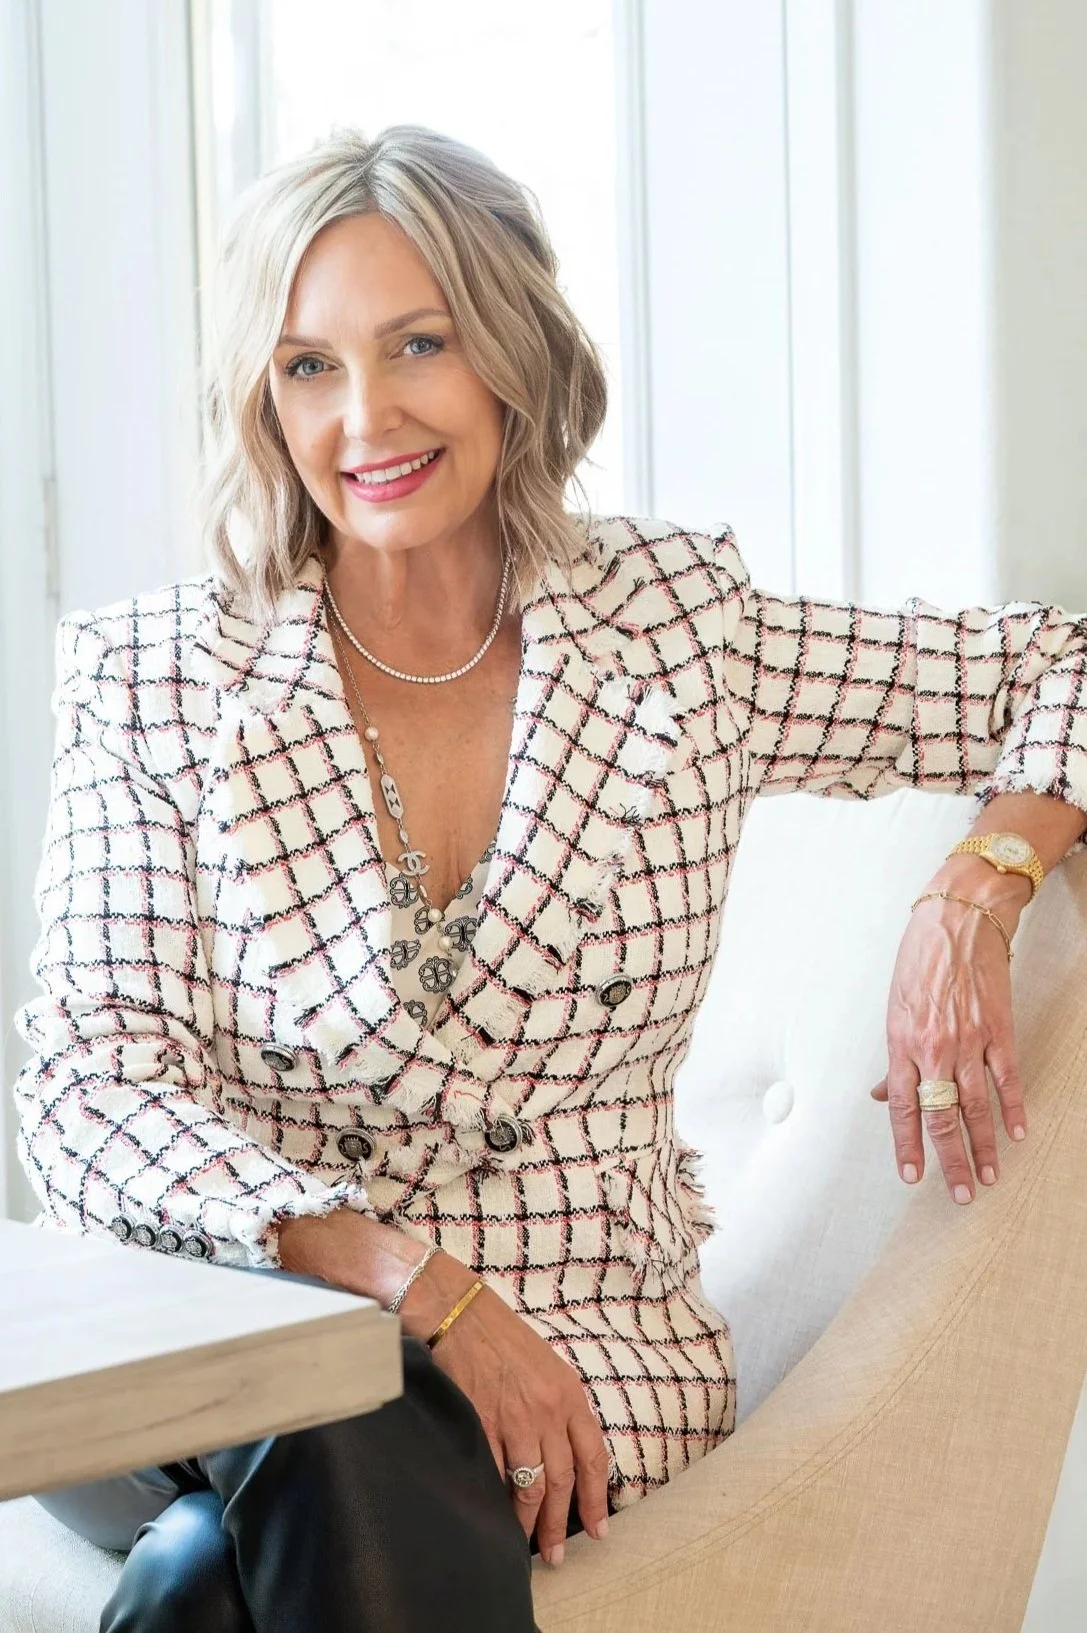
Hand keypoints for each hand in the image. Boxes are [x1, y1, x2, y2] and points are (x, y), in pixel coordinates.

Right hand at [399, 1253, 610, 1564]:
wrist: (461, 1314)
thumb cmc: (504, 1339)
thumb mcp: (548, 1368)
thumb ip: (560, 1410)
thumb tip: (566, 1458)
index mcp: (570, 1395)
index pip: (593, 1457)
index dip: (597, 1499)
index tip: (599, 1530)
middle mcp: (547, 1410)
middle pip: (562, 1481)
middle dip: (562, 1524)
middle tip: (558, 1555)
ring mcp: (513, 1419)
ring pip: (529, 1486)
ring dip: (530, 1522)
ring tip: (529, 1546)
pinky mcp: (481, 1424)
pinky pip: (493, 1474)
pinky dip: (496, 1500)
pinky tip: (496, 1517)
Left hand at [869, 871, 1029, 1202]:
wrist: (958, 920)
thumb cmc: (920, 960)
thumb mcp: (894, 1007)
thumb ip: (894, 1058)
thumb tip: (886, 1095)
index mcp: (902, 1043)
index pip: (903, 1107)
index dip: (906, 1144)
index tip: (911, 1175)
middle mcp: (933, 1048)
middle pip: (941, 1115)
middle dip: (949, 1159)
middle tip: (959, 1193)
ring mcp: (969, 1040)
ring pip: (975, 1105)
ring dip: (983, 1145)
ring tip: (987, 1176)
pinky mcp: (999, 1030)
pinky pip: (1006, 1079)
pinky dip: (1012, 1108)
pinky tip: (1017, 1133)